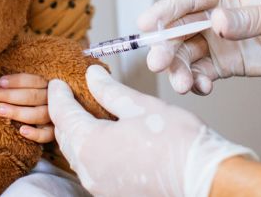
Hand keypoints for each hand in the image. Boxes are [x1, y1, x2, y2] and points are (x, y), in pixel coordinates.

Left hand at [0, 73, 53, 142]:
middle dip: (11, 95)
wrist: (60, 127)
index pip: (36, 81)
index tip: (0, 82)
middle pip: (35, 96)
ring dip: (18, 112)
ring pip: (40, 114)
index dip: (18, 81)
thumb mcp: (34, 92)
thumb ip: (23, 88)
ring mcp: (56, 118)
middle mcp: (55, 101)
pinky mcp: (56, 134)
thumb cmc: (35, 105)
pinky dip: (36, 133)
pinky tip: (21, 131)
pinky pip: (48, 135)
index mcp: (51, 87)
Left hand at [48, 65, 255, 196]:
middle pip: (65, 137)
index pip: (63, 115)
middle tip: (66, 96)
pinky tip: (102, 139)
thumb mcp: (140, 105)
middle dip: (63, 115)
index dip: (59, 96)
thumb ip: (110, 91)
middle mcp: (89, 171)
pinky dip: (90, 150)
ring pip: (77, 155)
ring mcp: (100, 187)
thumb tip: (92, 76)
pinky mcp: (114, 194)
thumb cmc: (176, 142)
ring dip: (76, 134)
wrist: (203, 180)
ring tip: (83, 114)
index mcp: (91, 145)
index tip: (57, 83)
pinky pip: (91, 169)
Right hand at [137, 0, 260, 93]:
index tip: (145, 24)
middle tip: (157, 63)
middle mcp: (214, 13)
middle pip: (179, 29)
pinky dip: (198, 82)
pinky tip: (202, 89)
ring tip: (182, 85)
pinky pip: (203, 73)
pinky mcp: (227, 63)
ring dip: (179, 69)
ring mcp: (218, 40)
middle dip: (166, 46)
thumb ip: (247, 18)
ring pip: (187, 54)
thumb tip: (217, 21)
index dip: (164, 10)